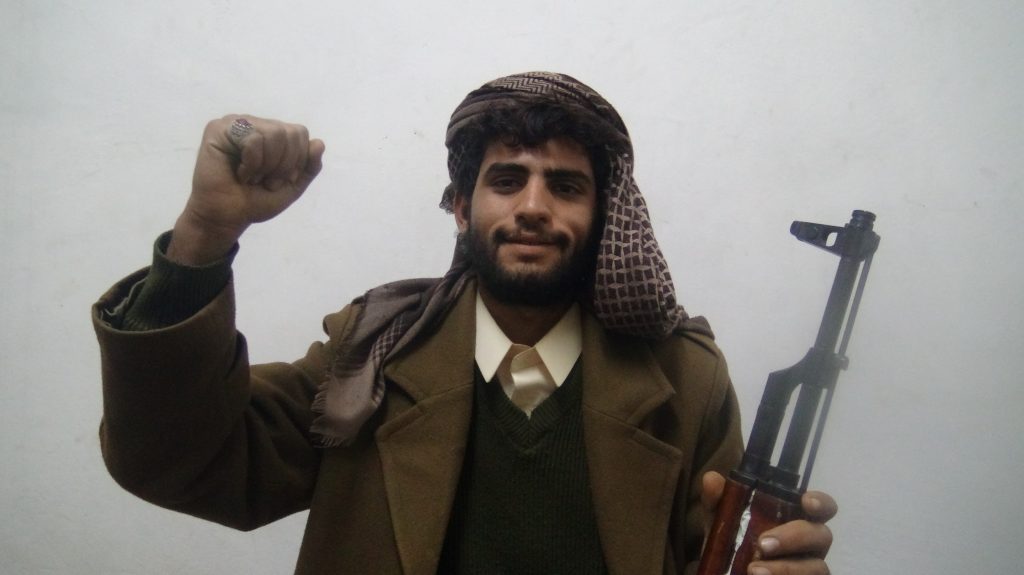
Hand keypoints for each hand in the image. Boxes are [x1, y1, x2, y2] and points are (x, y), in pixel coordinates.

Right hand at [168, 115, 325, 264]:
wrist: (228, 217)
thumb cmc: (256, 201)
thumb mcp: (292, 186)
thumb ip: (309, 166)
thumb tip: (319, 143)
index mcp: (272, 133)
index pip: (300, 133)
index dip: (296, 161)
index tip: (278, 180)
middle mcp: (255, 124)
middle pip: (289, 133)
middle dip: (282, 166)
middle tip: (264, 180)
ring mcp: (236, 123)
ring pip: (273, 134)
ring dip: (266, 166)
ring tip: (251, 177)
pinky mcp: (218, 129)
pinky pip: (252, 140)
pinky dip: (251, 164)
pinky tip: (239, 173)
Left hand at [702, 472, 836, 574]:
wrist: (726, 571)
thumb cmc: (735, 541)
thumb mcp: (722, 520)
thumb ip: (719, 500)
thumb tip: (711, 480)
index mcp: (798, 518)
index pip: (823, 507)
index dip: (821, 502)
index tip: (805, 501)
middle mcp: (811, 543)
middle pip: (821, 535)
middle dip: (793, 538)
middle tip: (762, 545)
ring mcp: (811, 568)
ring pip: (816, 567)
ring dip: (785, 568)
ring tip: (753, 570)